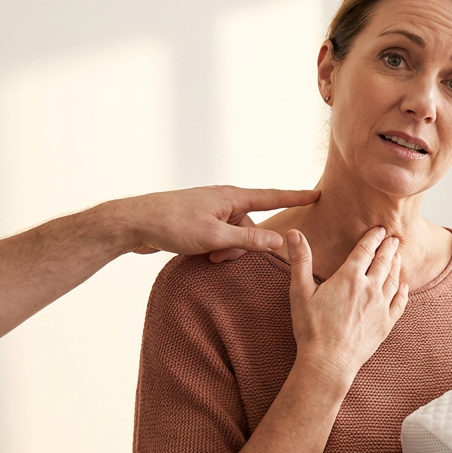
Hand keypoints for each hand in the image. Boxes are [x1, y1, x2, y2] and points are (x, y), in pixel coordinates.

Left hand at [109, 185, 318, 257]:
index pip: (273, 197)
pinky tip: (201, 255)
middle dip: (244, 245)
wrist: (134, 222)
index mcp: (232, 197)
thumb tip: (279, 241)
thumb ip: (248, 238)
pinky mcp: (200, 222)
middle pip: (252, 225)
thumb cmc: (172, 224)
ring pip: (235, 235)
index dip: (296, 197)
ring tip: (207, 257)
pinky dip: (216, 249)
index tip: (317, 194)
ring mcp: (211, 211)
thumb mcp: (214, 236)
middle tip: (220, 257)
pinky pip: (221, 237)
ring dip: (227, 250)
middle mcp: (224, 200)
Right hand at [287, 227, 408, 385]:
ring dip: (397, 265)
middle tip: (394, 238)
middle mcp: (370, 288)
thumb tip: (293, 232)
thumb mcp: (300, 292)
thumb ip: (300, 260)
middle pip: (384, 262)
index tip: (380, 229)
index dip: (373, 237)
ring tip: (398, 256)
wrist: (329, 362)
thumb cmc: (311, 328)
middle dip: (389, 247)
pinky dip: (403, 291)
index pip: (365, 250)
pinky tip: (404, 286)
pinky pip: (400, 303)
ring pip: (393, 280)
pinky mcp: (386, 324)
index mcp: (349, 278)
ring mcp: (381, 306)